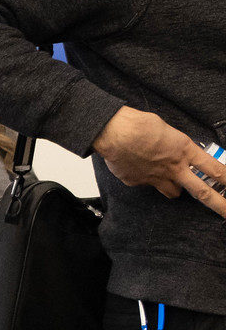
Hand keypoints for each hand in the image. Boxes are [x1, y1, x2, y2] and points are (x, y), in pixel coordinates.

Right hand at [92, 106, 225, 220]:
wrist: (113, 133)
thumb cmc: (138, 125)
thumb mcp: (166, 129)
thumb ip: (175, 144)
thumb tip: (173, 150)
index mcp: (184, 150)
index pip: (214, 169)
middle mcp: (174, 168)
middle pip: (202, 192)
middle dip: (218, 205)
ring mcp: (156, 178)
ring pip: (173, 192)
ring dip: (176, 188)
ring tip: (171, 181)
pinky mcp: (138, 182)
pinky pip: (146, 184)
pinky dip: (144, 177)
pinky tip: (137, 166)